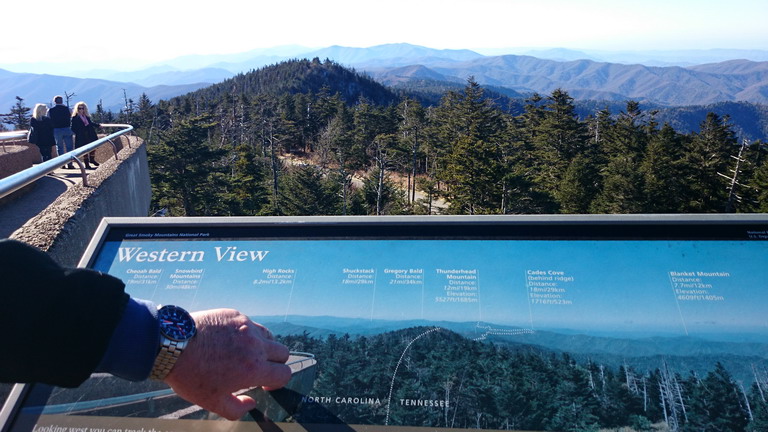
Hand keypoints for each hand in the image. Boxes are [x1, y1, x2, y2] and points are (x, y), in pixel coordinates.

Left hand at [163, 308, 290, 419]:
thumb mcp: (212, 402)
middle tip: (259, 368)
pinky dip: (247, 333)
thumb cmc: (191, 375)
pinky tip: (230, 340)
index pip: (284, 373)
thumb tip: (251, 403)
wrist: (172, 345)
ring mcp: (247, 327)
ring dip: (264, 346)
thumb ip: (237, 409)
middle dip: (275, 363)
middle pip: (283, 353)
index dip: (278, 382)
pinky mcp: (236, 315)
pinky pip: (251, 324)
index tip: (266, 384)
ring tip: (246, 353)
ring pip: (269, 336)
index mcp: (254, 369)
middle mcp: (256, 345)